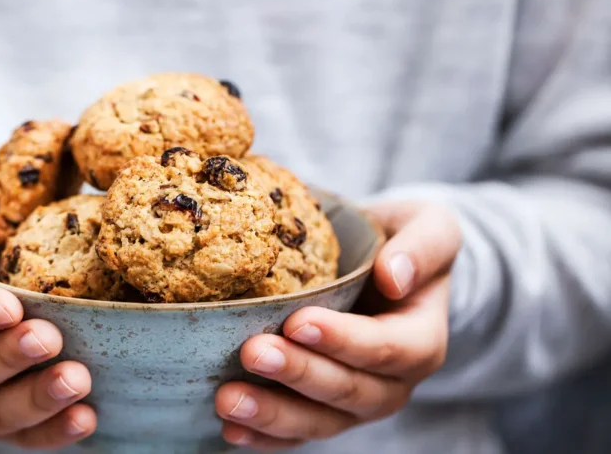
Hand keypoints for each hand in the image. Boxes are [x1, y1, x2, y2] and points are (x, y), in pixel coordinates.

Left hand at [215, 202, 460, 450]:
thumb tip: (395, 275)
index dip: (344, 340)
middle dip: (299, 374)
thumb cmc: (401, 242)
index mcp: (422, 339)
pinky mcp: (323, 412)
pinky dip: (265, 437)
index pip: (388, 349)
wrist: (381, 267)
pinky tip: (231, 429)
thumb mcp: (430, 227)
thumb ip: (424, 245)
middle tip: (253, 352)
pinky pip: (297, 434)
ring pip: (320, 422)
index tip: (298, 321)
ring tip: (229, 399)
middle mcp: (393, 382)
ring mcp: (356, 404)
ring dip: (273, 414)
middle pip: (350, 391)